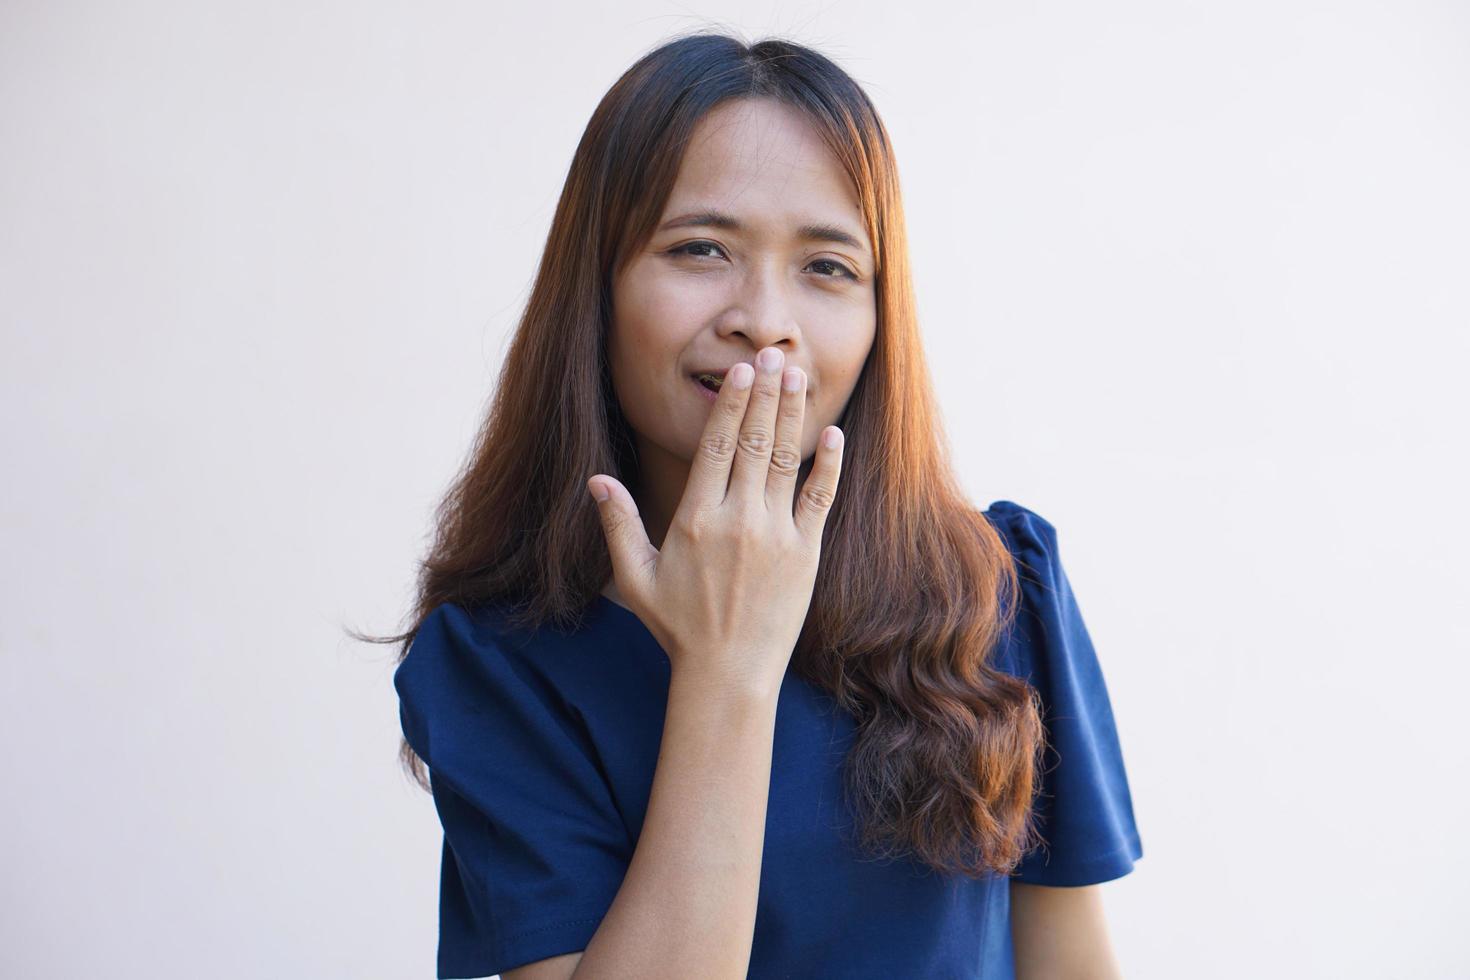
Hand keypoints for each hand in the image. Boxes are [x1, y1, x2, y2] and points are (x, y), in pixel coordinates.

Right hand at [587, 346, 844, 699]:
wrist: (728, 675)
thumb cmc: (678, 627)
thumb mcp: (636, 578)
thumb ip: (618, 525)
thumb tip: (596, 481)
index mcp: (695, 519)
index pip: (715, 447)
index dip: (730, 404)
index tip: (740, 372)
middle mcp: (737, 520)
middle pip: (753, 442)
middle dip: (764, 394)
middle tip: (772, 354)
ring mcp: (775, 535)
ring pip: (786, 461)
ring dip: (792, 416)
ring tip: (796, 376)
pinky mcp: (805, 554)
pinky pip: (820, 499)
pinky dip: (828, 465)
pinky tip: (832, 435)